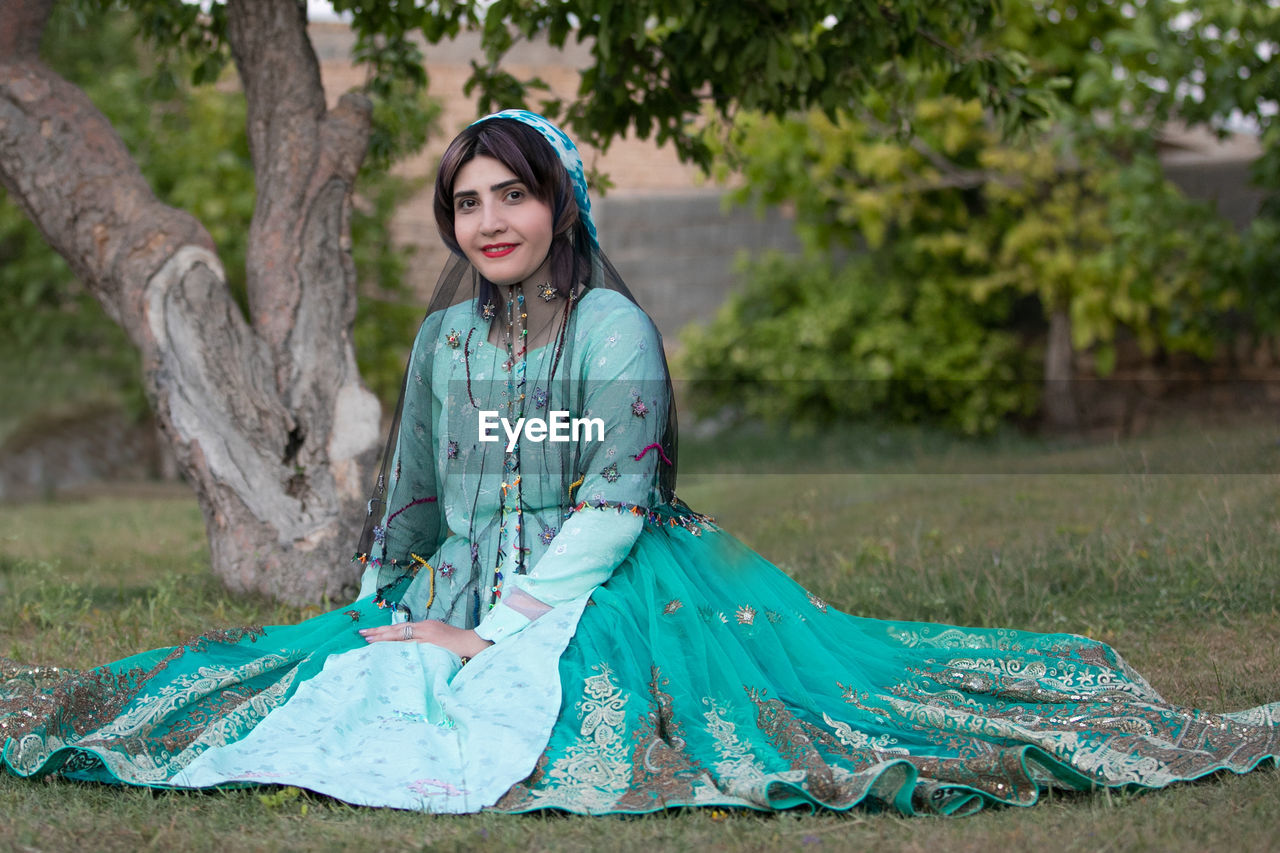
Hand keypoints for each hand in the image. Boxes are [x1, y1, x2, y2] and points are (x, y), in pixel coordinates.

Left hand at [359, 619, 492, 658]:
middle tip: (362, 634)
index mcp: (425, 626)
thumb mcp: (438, 638)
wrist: (473, 643)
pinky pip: (410, 645)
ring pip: (400, 636)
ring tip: (368, 641)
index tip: (369, 633)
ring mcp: (427, 635)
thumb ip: (424, 641)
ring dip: (383, 638)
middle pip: (396, 629)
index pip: (400, 627)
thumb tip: (408, 647)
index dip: (384, 631)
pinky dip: (398, 646)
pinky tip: (387, 649)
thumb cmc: (457, 644)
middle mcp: (424, 628)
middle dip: (378, 632)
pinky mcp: (431, 643)